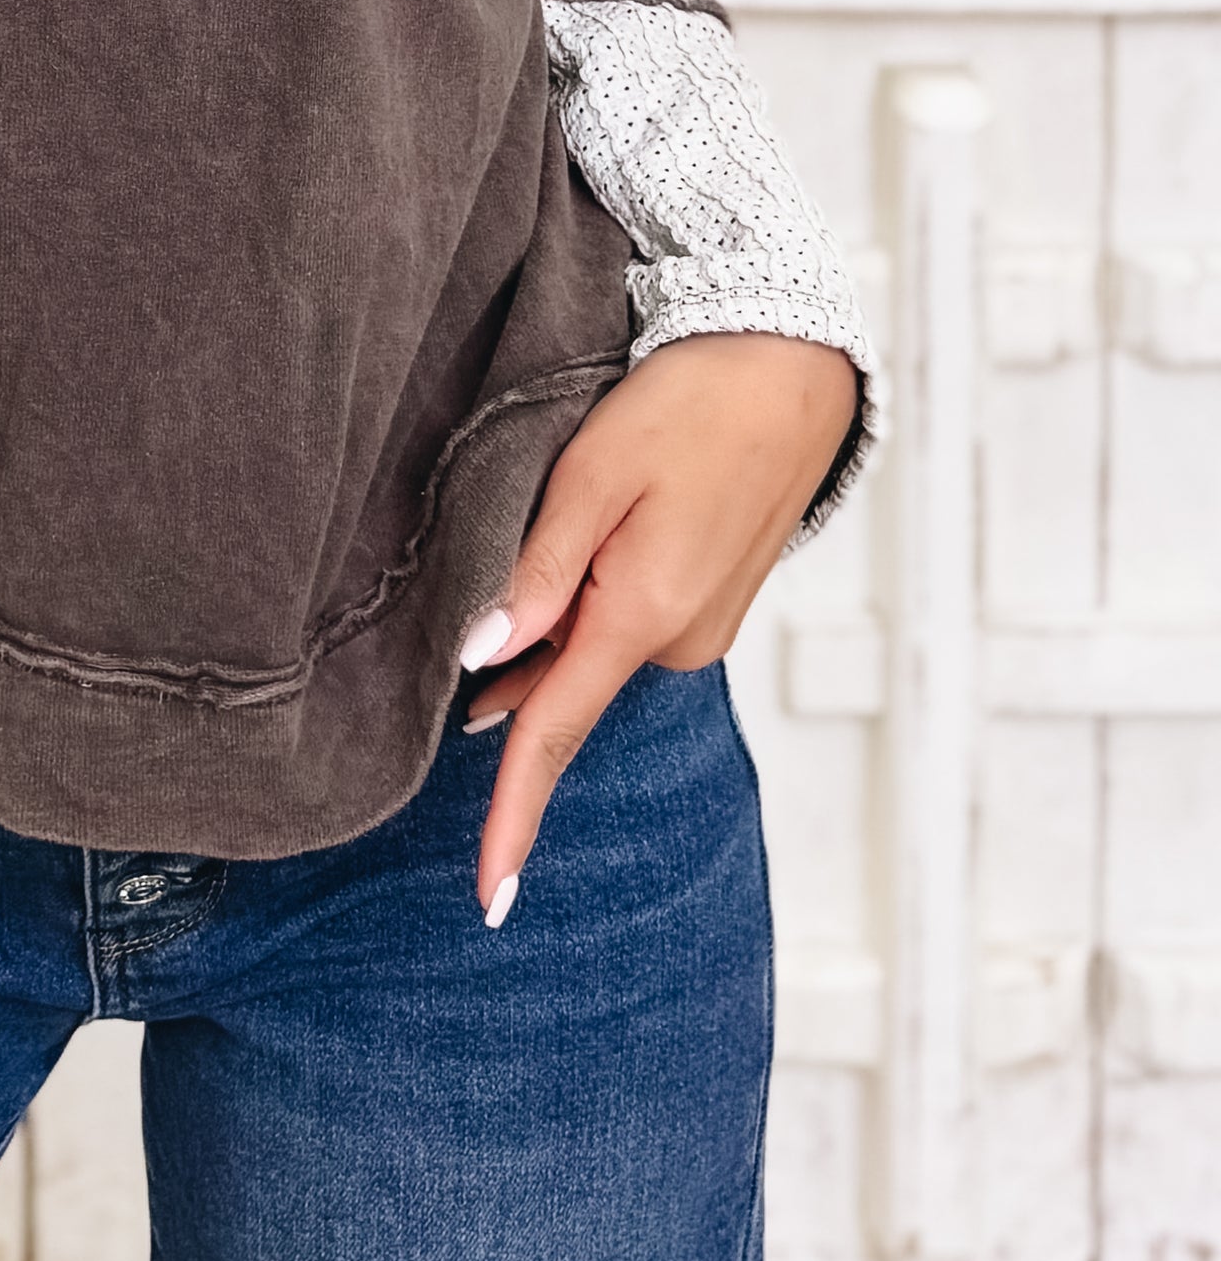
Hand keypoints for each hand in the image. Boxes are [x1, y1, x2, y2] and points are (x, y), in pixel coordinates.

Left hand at [461, 332, 858, 923]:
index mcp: (644, 617)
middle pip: (561, 680)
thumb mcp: (591, 474)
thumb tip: (479, 665)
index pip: (555, 736)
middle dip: (511, 666)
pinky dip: (588, 600)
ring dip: (553, 617)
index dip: (513, 817)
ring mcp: (703, 622)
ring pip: (593, 644)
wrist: (792, 360)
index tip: (489, 900)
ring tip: (542, 533)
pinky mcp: (713, 595)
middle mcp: (680, 639)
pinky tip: (580, 543)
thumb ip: (535, 572)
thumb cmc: (688, 401)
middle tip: (468, 608)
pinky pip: (627, 620)